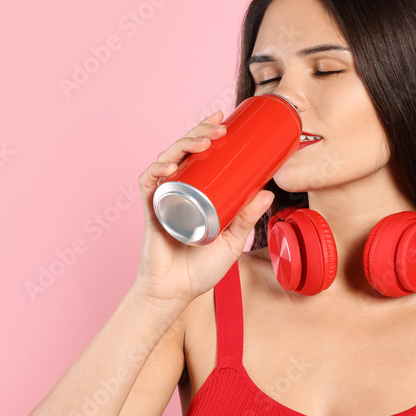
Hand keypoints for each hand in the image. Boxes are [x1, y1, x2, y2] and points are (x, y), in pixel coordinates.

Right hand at [134, 110, 274, 304]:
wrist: (176, 293)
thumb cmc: (199, 269)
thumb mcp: (232, 241)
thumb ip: (247, 219)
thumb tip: (268, 192)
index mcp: (193, 192)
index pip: (197, 156)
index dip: (206, 134)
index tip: (223, 121)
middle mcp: (175, 190)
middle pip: (183, 152)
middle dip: (199, 133)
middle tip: (219, 128)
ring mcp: (162, 198)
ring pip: (166, 160)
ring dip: (183, 145)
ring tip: (204, 142)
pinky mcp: (150, 211)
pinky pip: (148, 183)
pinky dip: (156, 170)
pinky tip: (171, 165)